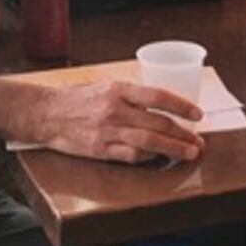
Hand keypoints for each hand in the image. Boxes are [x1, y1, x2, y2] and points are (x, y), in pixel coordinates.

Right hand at [32, 81, 204, 163]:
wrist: (45, 113)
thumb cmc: (76, 99)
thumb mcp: (105, 87)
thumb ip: (130, 96)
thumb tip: (159, 106)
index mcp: (118, 90)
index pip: (158, 96)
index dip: (181, 106)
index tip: (197, 114)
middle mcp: (115, 110)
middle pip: (158, 122)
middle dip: (183, 133)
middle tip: (199, 141)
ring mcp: (107, 131)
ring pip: (149, 141)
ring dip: (173, 148)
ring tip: (189, 152)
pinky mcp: (100, 149)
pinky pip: (131, 155)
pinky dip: (149, 157)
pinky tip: (160, 158)